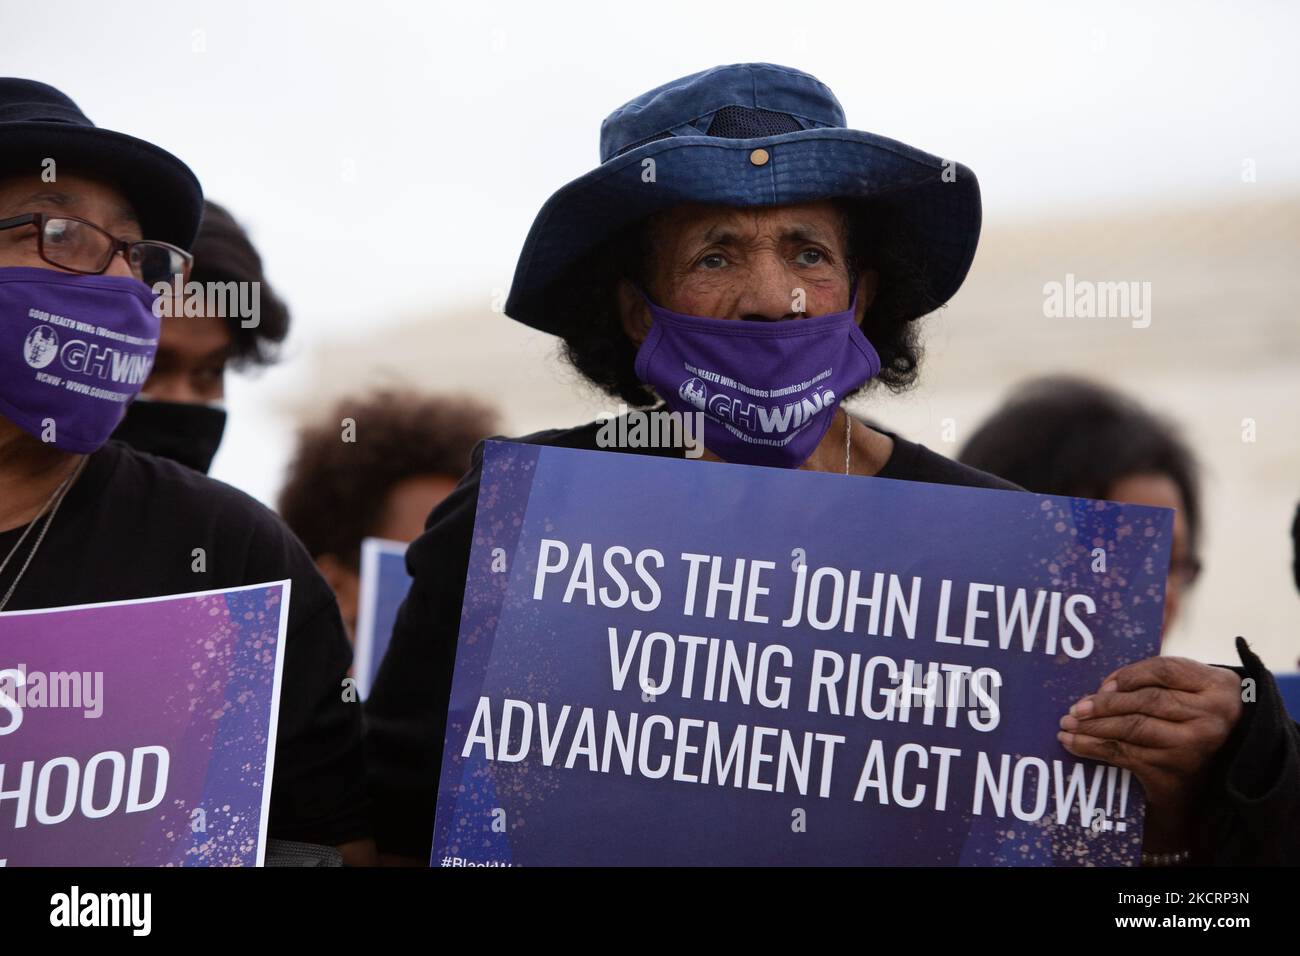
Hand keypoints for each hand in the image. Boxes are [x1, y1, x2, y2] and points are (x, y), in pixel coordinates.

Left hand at [1057, 656, 1243, 839]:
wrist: (1218, 767)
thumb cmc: (1191, 715)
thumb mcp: (1189, 688)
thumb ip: (1155, 678)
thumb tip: (1104, 688)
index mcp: (1215, 685)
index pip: (1165, 670)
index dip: (1129, 675)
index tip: (1102, 684)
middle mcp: (1210, 714)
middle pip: (1147, 701)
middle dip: (1104, 704)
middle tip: (1074, 709)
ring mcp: (1194, 744)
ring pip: (1134, 728)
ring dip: (1093, 727)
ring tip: (1067, 724)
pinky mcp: (1176, 769)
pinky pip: (1127, 755)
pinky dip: (1095, 748)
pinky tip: (1074, 742)